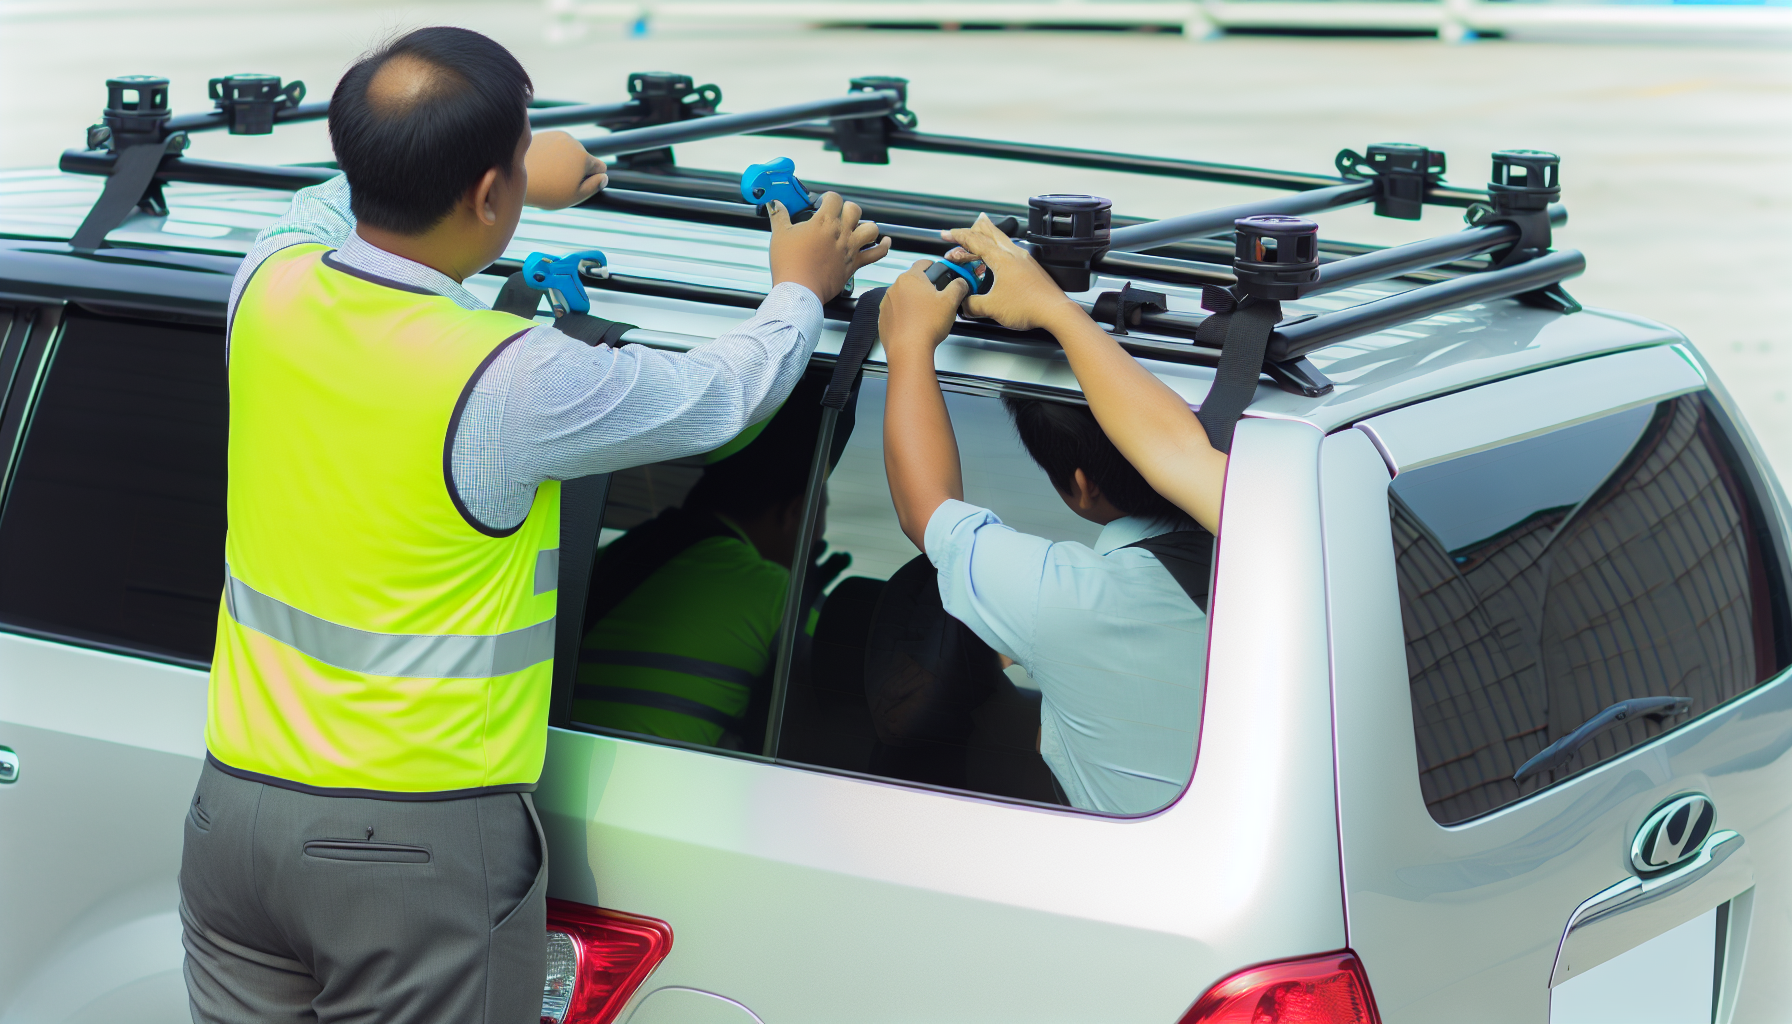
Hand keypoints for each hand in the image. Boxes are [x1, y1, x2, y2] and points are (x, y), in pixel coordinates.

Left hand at [524, 131, 606, 208]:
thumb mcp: (574, 196)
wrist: (514, 176)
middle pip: (585, 158)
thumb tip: (604, 177)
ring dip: (566, 161)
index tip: (577, 186)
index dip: (592, 180)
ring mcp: (558, 136)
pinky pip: (558, 146)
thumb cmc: (546, 191)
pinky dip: (554, 154)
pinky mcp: (546, 134)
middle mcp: (574, 142)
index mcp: (584, 158)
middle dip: (578, 169)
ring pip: (571, 151)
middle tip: (559, 182)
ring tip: (550, 174)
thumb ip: (594, 187)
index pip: (601, 167)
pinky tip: (543, 165)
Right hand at [769, 192, 890, 301]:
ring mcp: (850, 249)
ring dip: (866, 226)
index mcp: (824, 222)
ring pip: (871, 229)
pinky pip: (877, 253)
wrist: (799, 290)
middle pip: (854, 210)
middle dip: (846, 209)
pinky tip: (885, 241)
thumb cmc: (789, 263)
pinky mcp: (854, 264)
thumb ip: (779, 216)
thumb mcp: (780, 235)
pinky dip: (884, 246)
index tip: (820, 204)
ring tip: (858, 227)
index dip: (827, 198)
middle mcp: (841, 232)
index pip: (834, 199)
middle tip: (837, 215)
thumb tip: (775, 204)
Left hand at [879, 260, 969, 363]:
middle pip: (913, 281)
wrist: (909, 349)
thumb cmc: (926, 325)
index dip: (934, 265)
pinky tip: (915, 324)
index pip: (923, 263)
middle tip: (937, 298)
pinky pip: (896, 312)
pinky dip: (904, 315)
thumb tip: (961, 283)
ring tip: (926, 314)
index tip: (939, 270)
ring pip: (903, 297)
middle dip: (925, 287)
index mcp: (911, 278)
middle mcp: (895, 288)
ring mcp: (887, 303)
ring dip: (914, 301)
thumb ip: (958, 286)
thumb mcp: (950, 302)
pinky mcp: (883, 318)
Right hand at [940, 213, 1085, 332]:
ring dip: (987, 238)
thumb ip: (973, 304)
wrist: (1055, 312)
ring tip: (980, 236)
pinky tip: (997, 260)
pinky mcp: (1031, 268)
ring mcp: (1024, 259)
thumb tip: (964, 305)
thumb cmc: (1029, 306)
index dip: (958, 236)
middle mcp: (1014, 254)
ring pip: (1002, 240)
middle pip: (991, 232)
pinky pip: (1010, 252)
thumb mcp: (992, 307)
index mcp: (1001, 258)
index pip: (975, 241)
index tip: (947, 234)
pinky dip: (998, 251)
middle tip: (965, 227)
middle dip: (975, 228)